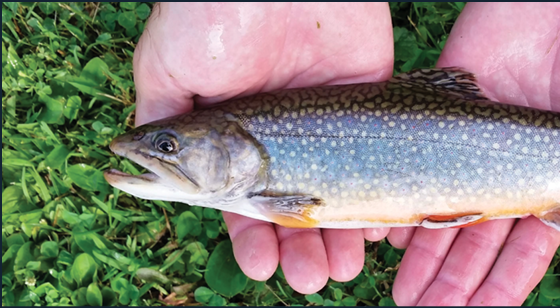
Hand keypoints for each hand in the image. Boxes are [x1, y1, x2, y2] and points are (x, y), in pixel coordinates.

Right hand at [132, 3, 394, 292]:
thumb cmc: (212, 15)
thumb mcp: (168, 69)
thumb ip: (161, 118)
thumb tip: (131, 163)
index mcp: (234, 132)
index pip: (242, 200)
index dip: (250, 237)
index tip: (261, 267)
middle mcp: (282, 132)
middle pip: (295, 204)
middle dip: (300, 247)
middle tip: (309, 278)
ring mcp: (326, 115)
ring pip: (337, 188)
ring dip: (339, 234)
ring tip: (340, 268)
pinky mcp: (368, 91)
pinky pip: (379, 150)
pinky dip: (379, 189)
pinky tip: (378, 228)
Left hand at [387, 3, 559, 304]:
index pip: (532, 242)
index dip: (508, 280)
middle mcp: (519, 157)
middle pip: (483, 232)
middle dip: (458, 275)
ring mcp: (484, 128)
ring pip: (447, 199)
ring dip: (426, 246)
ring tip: (404, 289)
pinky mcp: (453, 93)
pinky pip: (420, 147)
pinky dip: (403, 181)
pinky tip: (385, 223)